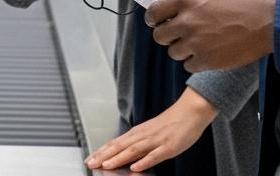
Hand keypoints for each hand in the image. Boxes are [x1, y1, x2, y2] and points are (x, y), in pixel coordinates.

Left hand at [84, 87, 217, 171]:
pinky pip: (155, 155)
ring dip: (119, 158)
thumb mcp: (150, 132)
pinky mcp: (169, 147)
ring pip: (134, 150)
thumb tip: (123, 154)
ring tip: (107, 165)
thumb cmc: (171, 123)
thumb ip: (137, 143)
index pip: (115, 142)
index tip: (89, 158)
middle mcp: (143, 135)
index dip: (101, 151)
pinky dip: (144, 161)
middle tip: (91, 163)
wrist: (190, 111)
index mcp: (138, 132)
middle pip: (120, 146)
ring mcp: (156, 141)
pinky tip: (135, 167)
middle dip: (104, 156)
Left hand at [147, 0, 276, 71]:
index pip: (154, 12)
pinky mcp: (207, 61)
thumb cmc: (244, 2)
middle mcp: (187, 22)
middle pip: (159, 36)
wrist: (267, 21)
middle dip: (167, 36)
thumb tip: (175, 7)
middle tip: (178, 35)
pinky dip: (195, 62)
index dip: (153, 19)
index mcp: (186, 1)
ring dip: (182, 49)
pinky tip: (207, 54)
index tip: (156, 22)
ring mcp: (196, 43)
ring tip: (198, 44)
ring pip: (173, 52)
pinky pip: (188, 66)